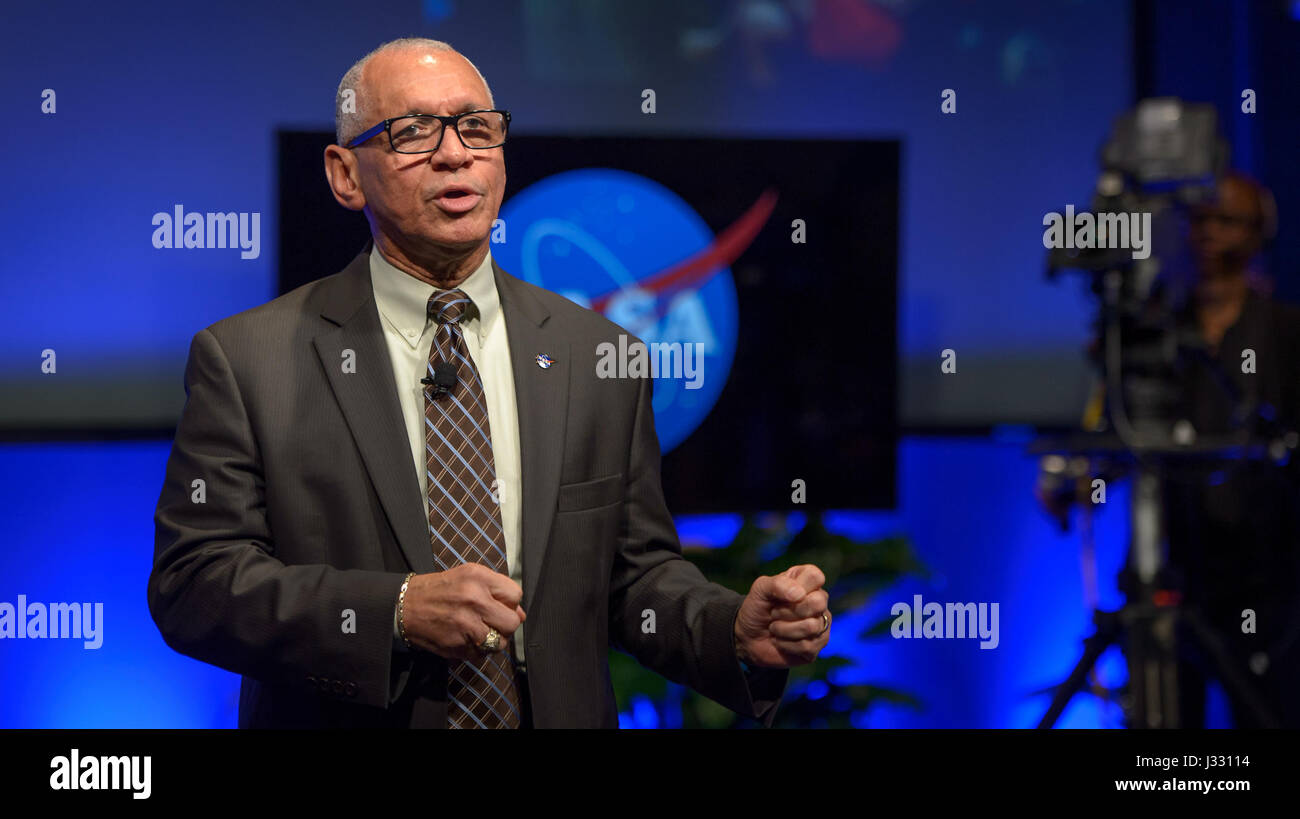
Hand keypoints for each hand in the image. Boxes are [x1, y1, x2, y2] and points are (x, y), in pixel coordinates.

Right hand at [400, 563, 525, 659]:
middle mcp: (474, 600)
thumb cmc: (439, 590)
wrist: (405, 606)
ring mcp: (466, 625)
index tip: (500, 605)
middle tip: (493, 622)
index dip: (510, 603)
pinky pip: (481, 655)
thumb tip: (520, 613)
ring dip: (493, 641)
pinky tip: (466, 639)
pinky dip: (477, 650)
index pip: (515, 595)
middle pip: (512, 622)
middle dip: (506, 625)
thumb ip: (496, 590)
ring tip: (480, 632)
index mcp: (478, 578)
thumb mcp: (468, 576)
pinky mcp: (457, 645)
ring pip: (499, 642)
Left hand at [733, 564, 829, 667]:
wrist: (749, 637)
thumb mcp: (760, 590)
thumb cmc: (757, 608)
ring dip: (784, 630)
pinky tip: (780, 641)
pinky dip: (785, 644)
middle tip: (775, 613)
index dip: (797, 587)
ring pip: (811, 627)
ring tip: (775, 627)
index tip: (782, 595)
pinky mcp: (817, 645)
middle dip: (787, 611)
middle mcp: (819, 600)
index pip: (815, 576)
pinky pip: (807, 646)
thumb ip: (778, 584)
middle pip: (817, 602)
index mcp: (807, 580)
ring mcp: (821, 623)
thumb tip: (799, 595)